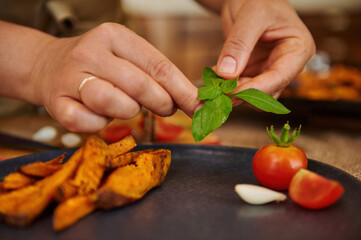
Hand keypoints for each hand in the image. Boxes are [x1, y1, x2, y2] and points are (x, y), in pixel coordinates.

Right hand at [30, 23, 199, 131]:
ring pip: (116, 103)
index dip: (183, 90)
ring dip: (129, 111)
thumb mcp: (126, 58)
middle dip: (162, 103)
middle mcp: (90, 52)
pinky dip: (100, 125)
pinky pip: (89, 123)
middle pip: (141, 85)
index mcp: (114, 36)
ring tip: (126, 106)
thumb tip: (192, 99)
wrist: (47, 66)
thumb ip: (155, 74)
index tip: (199, 106)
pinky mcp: (57, 103)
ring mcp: (70, 77)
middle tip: (166, 108)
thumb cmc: (99, 66)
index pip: (158, 66)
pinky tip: (98, 115)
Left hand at [214, 0, 314, 103]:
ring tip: (213, 85)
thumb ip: (239, 44)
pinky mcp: (254, 72)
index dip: (255, 89)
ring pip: (253, 94)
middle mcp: (286, 64)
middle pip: (267, 91)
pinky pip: (241, 87)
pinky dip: (227, 87)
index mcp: (298, 49)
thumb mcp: (251, 16)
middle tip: (217, 92)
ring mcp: (269, 69)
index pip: (279, 77)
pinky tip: (214, 79)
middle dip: (243, 94)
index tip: (232, 93)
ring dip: (233, 93)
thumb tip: (227, 73)